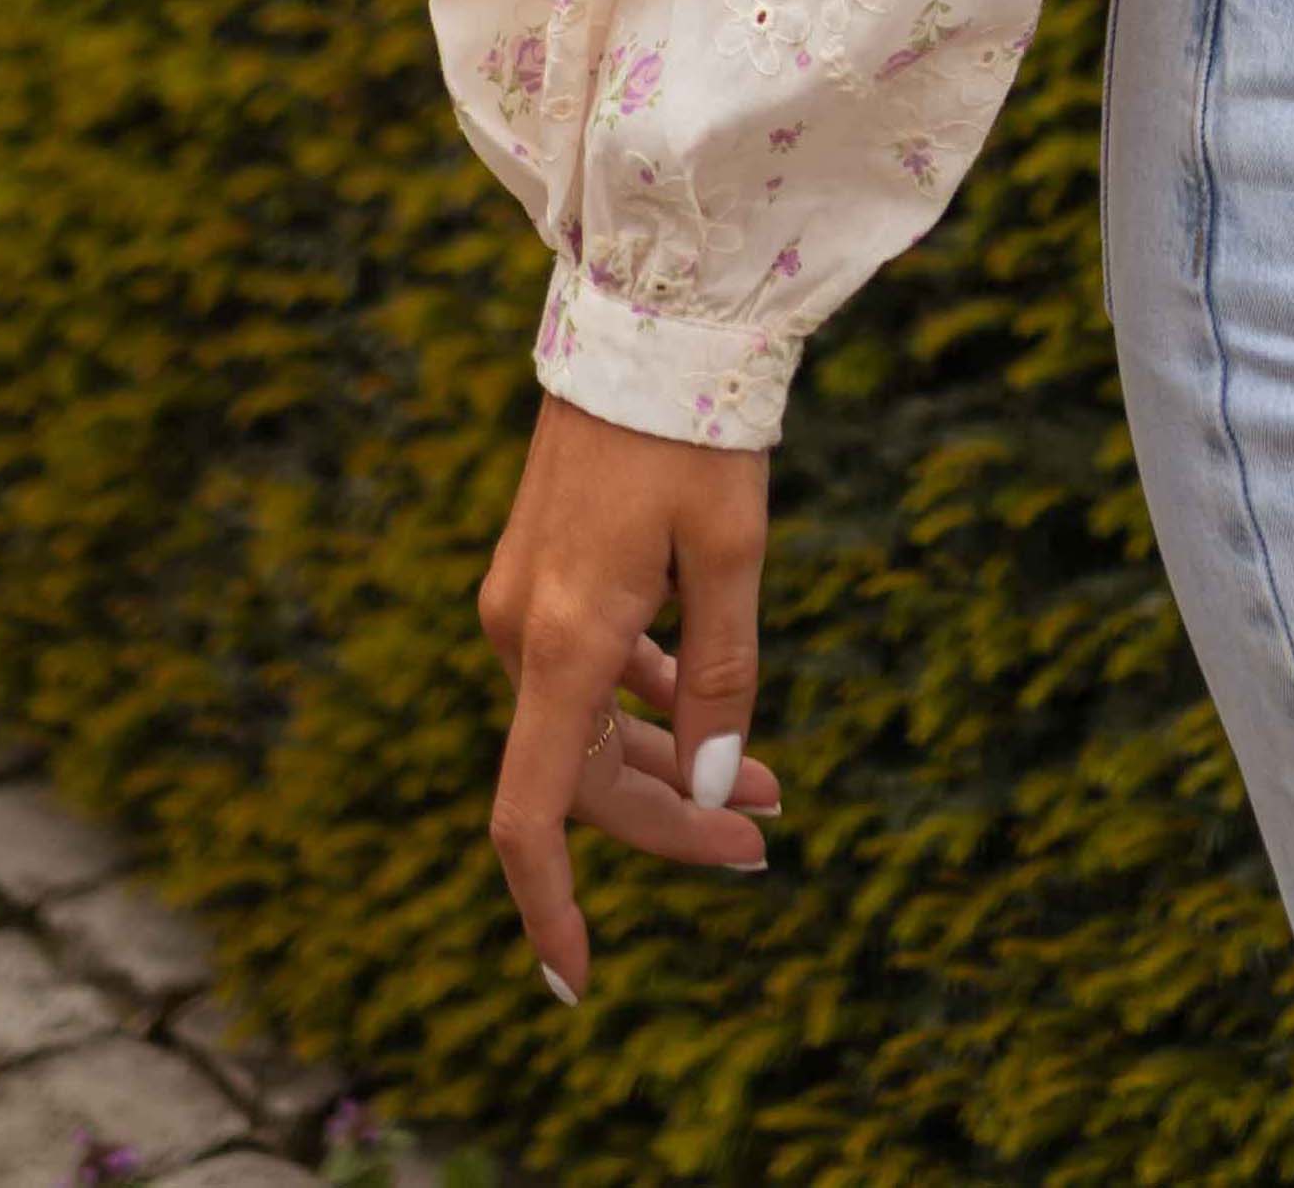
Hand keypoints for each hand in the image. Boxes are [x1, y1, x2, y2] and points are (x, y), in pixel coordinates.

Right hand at [479, 392, 778, 1007]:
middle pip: (586, 778)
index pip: (533, 815)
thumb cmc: (696, 427)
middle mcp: (523, 632)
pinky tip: (711, 722)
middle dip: (671, 826)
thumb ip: (722, 675)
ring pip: (593, 726)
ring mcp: (527, 601)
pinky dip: (651, 706)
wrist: (649, 314)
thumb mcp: (732, 552)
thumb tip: (715, 790)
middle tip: (765, 850)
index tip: (580, 980)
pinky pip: (593, 672)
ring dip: (672, 767)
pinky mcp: (547, 572)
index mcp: (561, 641)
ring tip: (769, 798)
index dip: (552, 908)